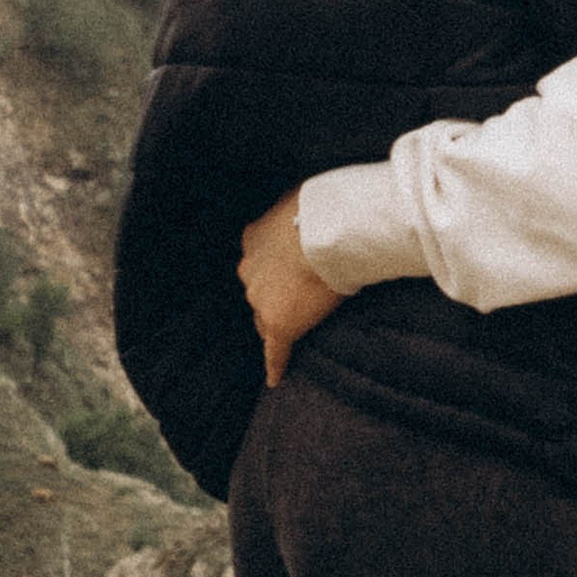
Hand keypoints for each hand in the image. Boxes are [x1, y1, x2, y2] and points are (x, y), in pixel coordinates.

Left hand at [239, 189, 344, 389]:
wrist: (327, 231)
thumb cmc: (320, 207)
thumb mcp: (300, 198)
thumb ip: (296, 210)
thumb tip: (309, 206)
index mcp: (253, 238)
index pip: (257, 261)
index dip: (271, 268)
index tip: (284, 270)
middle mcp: (249, 271)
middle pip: (258, 292)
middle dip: (272, 295)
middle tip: (296, 296)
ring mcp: (262, 301)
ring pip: (265, 318)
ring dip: (278, 321)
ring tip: (296, 328)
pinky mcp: (280, 325)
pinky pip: (275, 351)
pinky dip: (275, 364)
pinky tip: (275, 377)